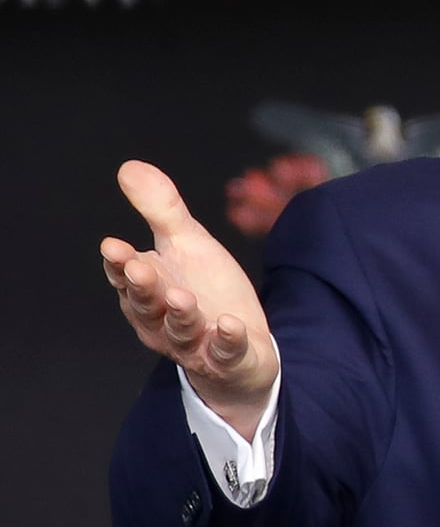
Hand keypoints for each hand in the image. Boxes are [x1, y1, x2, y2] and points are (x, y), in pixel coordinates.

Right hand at [101, 160, 276, 438]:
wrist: (239, 346)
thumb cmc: (205, 290)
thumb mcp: (188, 244)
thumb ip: (161, 211)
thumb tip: (129, 167)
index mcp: (149, 290)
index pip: (127, 276)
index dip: (120, 263)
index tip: (113, 246)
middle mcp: (163, 320)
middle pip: (148, 305)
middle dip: (143, 288)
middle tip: (139, 268)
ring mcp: (194, 343)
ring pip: (180, 331)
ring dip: (181, 315)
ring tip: (184, 297)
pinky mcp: (226, 359)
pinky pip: (224, 353)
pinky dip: (226, 340)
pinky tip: (230, 324)